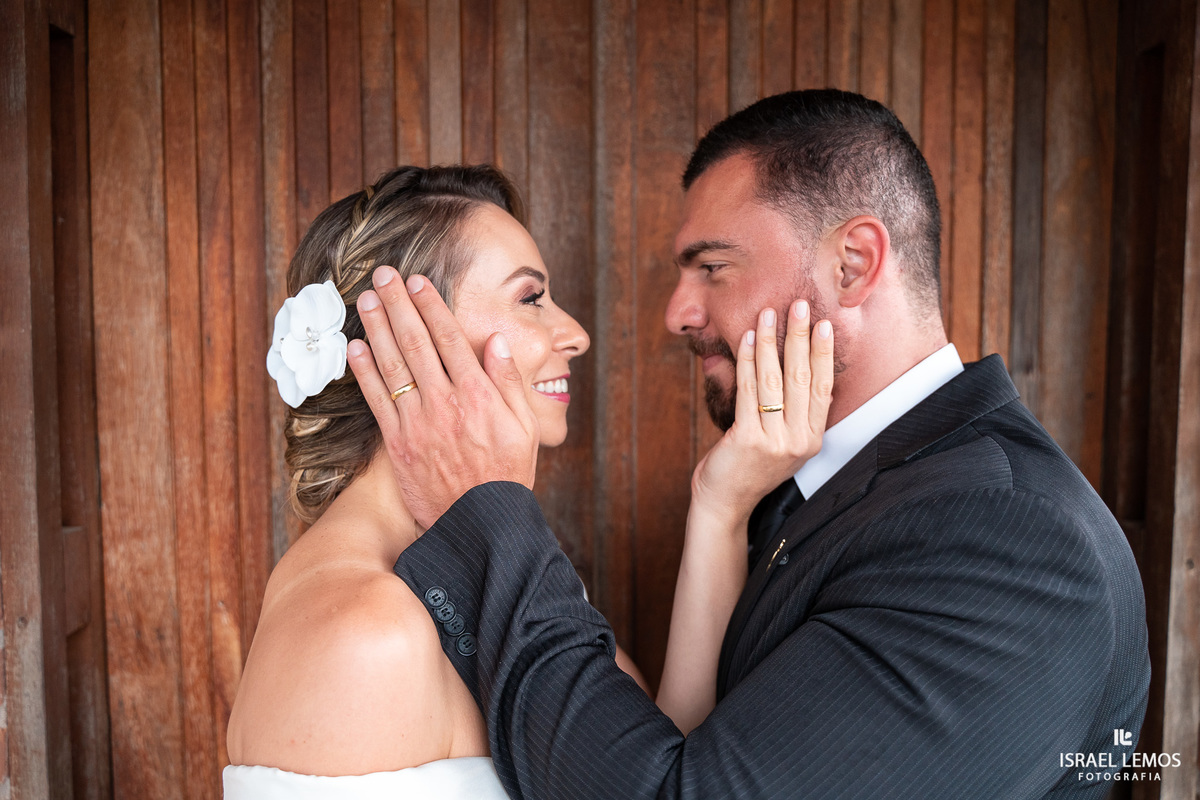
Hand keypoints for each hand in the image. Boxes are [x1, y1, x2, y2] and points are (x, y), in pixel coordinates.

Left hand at [347, 267, 539, 528]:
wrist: (479, 524)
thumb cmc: (507, 475)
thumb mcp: (525, 428)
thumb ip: (508, 383)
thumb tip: (496, 342)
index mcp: (478, 396)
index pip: (450, 339)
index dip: (431, 306)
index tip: (418, 282)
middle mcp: (445, 403)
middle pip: (417, 343)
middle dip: (399, 305)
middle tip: (384, 276)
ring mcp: (418, 423)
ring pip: (393, 365)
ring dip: (377, 328)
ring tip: (367, 300)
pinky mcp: (398, 443)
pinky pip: (378, 400)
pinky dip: (365, 372)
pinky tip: (355, 347)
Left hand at [690, 300, 833, 526]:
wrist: (725, 503)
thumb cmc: (748, 467)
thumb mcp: (779, 441)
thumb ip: (788, 412)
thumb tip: (789, 364)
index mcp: (812, 439)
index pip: (823, 388)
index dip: (824, 354)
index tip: (824, 324)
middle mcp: (799, 440)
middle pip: (803, 377)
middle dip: (801, 337)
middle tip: (800, 304)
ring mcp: (775, 441)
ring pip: (775, 379)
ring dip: (772, 341)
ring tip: (769, 313)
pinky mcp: (749, 438)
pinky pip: (749, 390)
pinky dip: (749, 360)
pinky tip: (748, 339)